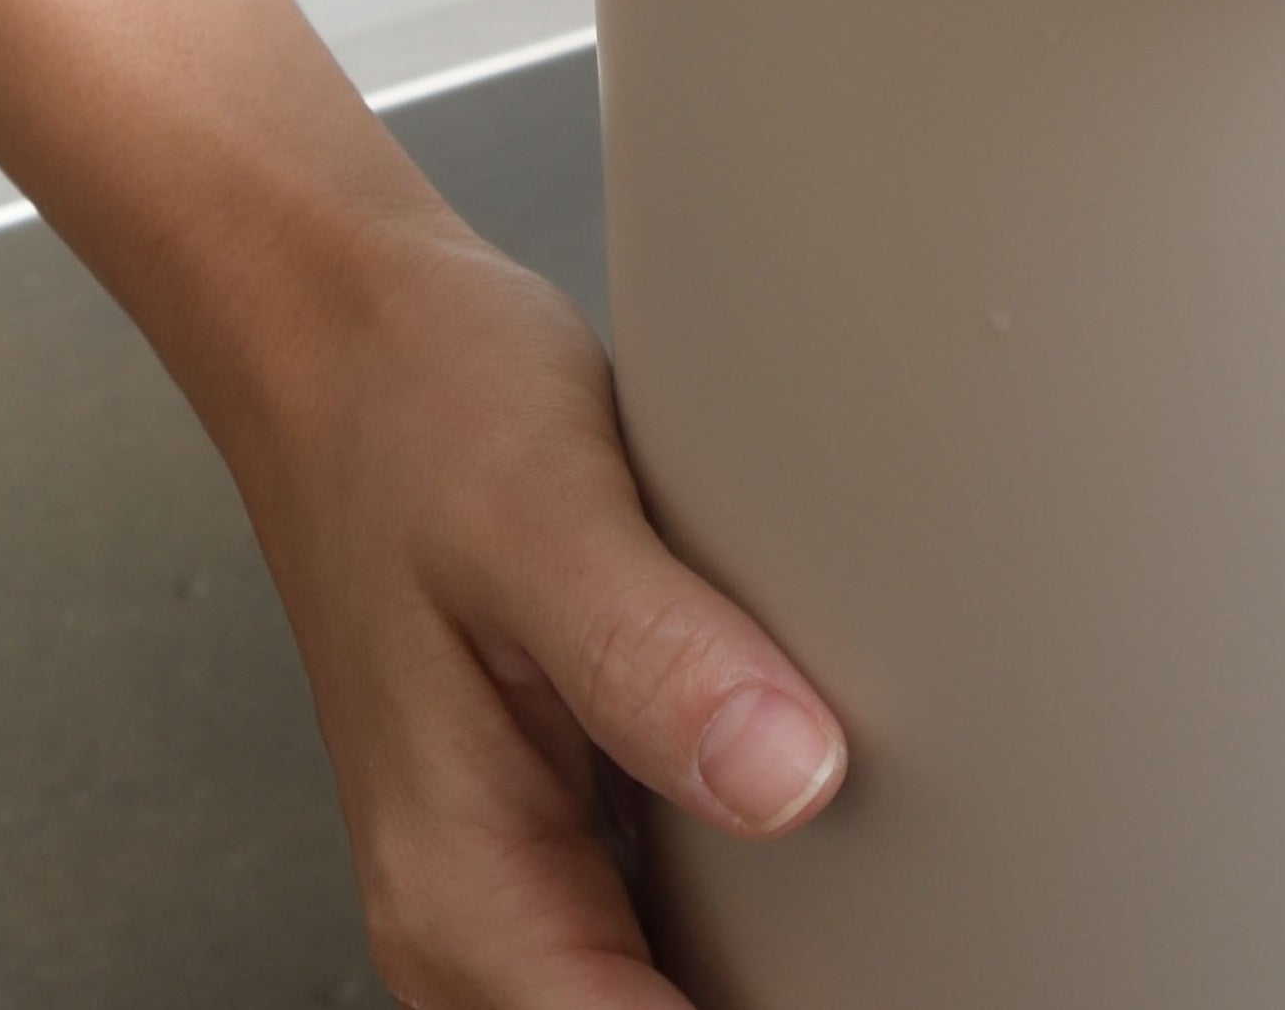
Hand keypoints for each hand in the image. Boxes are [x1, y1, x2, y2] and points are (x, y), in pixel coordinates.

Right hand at [214, 198, 846, 1009]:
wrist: (346, 340)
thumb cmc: (419, 413)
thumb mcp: (542, 515)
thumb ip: (652, 656)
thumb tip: (790, 780)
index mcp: (465, 887)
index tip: (915, 980)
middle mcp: (479, 910)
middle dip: (792, 998)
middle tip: (939, 939)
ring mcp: (517, 868)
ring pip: (656, 993)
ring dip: (769, 970)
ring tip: (905, 911)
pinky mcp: (558, 809)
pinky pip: (658, 924)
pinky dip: (744, 921)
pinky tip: (833, 849)